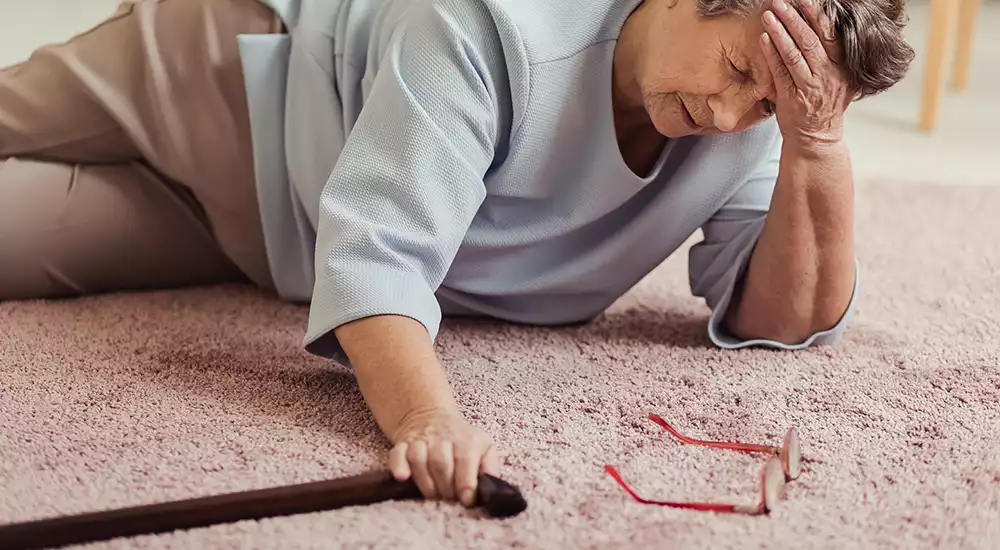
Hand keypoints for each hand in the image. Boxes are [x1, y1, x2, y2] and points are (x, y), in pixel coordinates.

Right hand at [388, 407, 499, 507]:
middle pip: (441, 462)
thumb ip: (490, 467)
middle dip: (445, 487)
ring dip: (425, 482)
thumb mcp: (484, 448)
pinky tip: (403, 478)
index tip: (466, 500)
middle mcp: (442, 437)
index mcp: (466, 439)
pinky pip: (397, 454)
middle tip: (449, 499)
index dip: (465, 483)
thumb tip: (492, 488)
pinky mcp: (403, 444)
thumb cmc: (463, 441)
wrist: (432, 417)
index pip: (465, 459)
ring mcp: (421, 440)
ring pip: (419, 458)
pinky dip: (398, 466)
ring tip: (432, 494)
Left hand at [760, 0, 852, 148]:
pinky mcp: (791, 97)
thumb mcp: (839, 78)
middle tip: (781, 2)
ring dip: (780, 32)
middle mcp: (828, 74)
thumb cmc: (824, 104)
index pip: (831, 35)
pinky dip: (771, 53)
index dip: (817, 15)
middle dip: (795, 18)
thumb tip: (827, 25)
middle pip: (811, 40)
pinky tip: (763, 38)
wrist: (816, 137)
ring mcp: (810, 86)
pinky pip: (780, 71)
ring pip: (795, 54)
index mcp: (842, 66)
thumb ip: (834, 55)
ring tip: (769, 14)